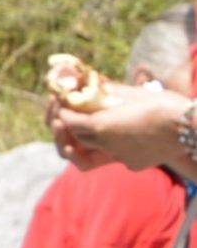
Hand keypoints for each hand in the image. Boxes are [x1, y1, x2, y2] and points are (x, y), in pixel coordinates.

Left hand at [51, 79, 187, 171]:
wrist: (193, 128)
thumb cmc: (166, 105)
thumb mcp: (136, 94)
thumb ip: (112, 92)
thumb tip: (95, 84)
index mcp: (103, 126)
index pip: (72, 122)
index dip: (65, 113)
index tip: (63, 105)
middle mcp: (107, 145)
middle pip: (81, 138)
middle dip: (72, 127)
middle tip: (69, 115)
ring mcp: (121, 157)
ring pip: (96, 149)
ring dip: (90, 138)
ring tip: (92, 125)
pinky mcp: (135, 163)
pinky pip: (116, 155)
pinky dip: (112, 145)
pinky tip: (120, 134)